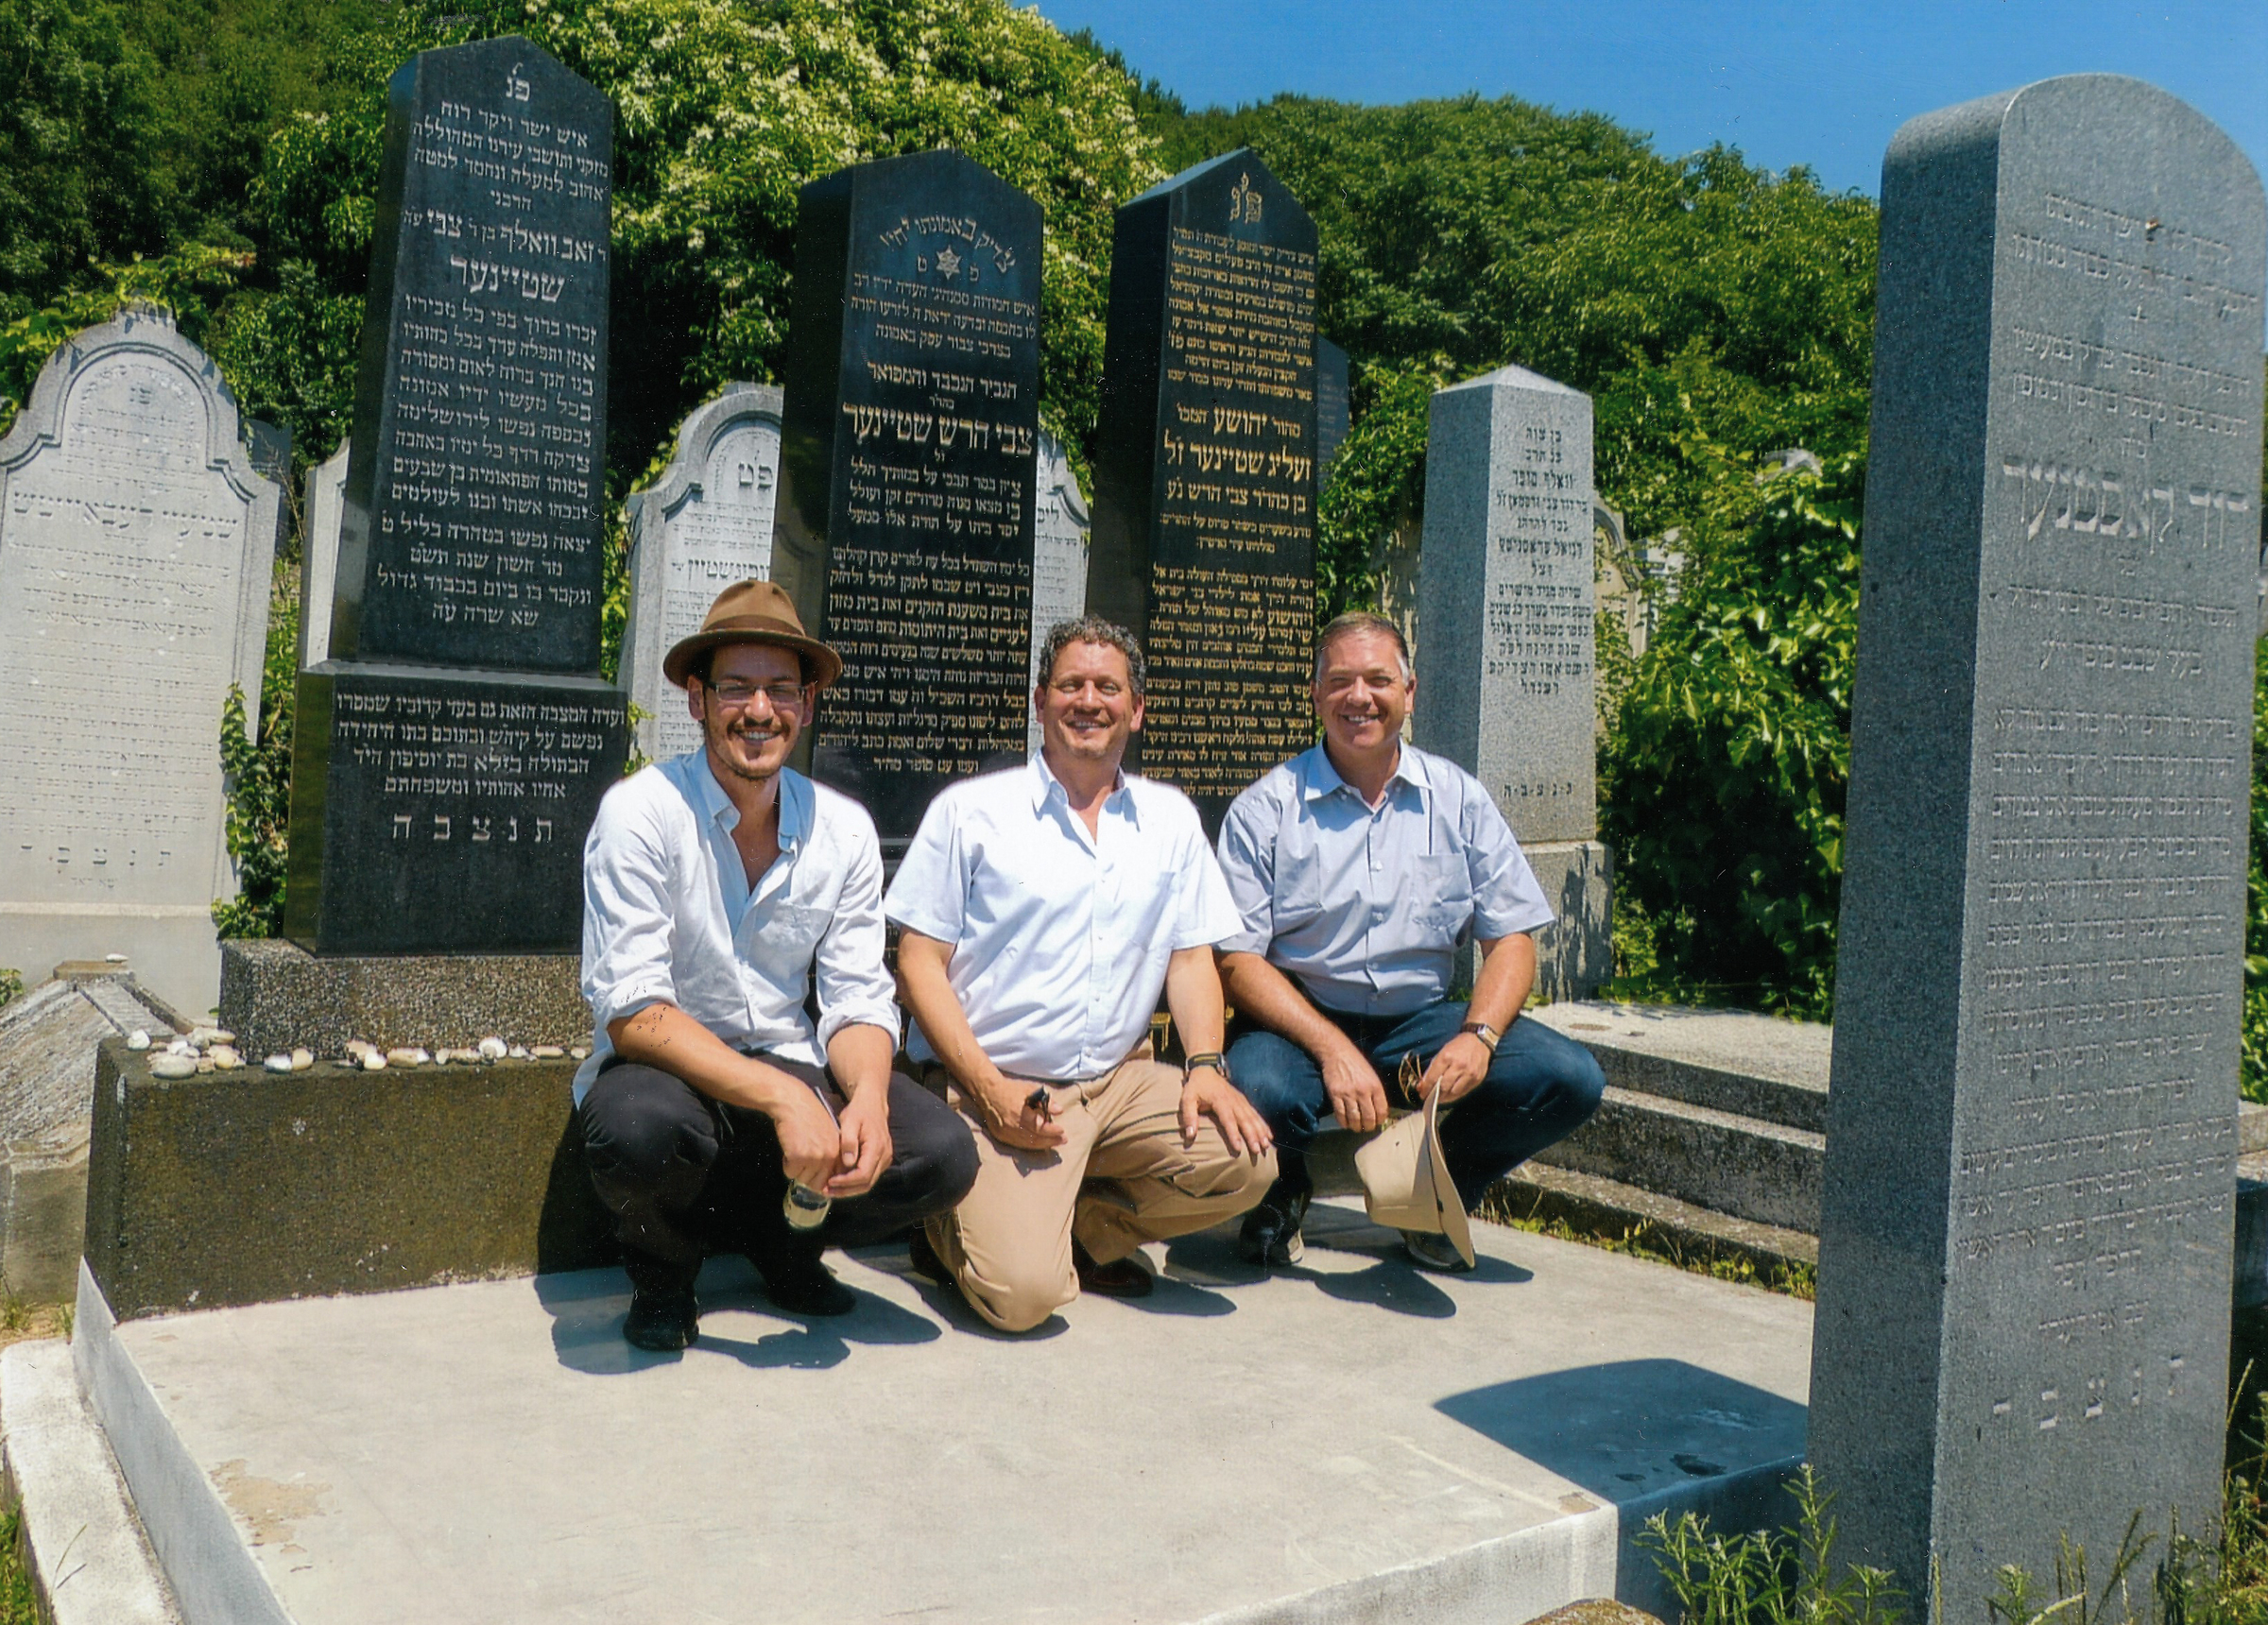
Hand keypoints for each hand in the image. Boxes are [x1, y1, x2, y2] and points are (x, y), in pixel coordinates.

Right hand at [766, 1075, 845, 1189]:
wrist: (793, 1102)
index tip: (812, 1174)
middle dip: (806, 1176)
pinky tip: (788, 1148)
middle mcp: (829, 1156)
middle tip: (800, 1162)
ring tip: (795, 1150)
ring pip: (802, 1179)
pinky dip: (786, 1164)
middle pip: (816, 1183)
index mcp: (838, 1151)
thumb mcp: (827, 1134)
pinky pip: (790, 1172)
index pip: (832, 1178)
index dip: (820, 1179)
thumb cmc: (807, 1116)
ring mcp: (814, 1157)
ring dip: (795, 1169)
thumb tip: (823, 1180)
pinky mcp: (798, 1157)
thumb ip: (828, 1154)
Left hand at [826, 1085, 893, 1197]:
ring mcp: (885, 1159)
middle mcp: (884, 1156)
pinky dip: (854, 1182)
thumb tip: (848, 1163)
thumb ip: (849, 1142)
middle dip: (846, 1190)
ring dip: (850, 1189)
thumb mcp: (850, 1121)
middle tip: (827, 1191)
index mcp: (877, 1147)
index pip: (863, 1174)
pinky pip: (869, 1177)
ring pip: (868, 1183)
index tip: (829, 1182)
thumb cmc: (859, 1111)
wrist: (873, 1103)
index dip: (846, 1182)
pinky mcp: (881, 1160)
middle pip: (867, 1183)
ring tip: (830, 1189)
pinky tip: (840, 1180)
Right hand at [971, 1070, 1067, 1151]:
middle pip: (1035, 1139)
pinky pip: (1018, 1144)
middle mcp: (1012, 1126)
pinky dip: (1031, 1145)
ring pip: (1027, 1144)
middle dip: (1051, 1141)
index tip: (1062, 1131)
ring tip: (1054, 1143)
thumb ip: (1045, 1101)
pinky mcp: (1001, 1136)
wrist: (988, 1092)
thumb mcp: (1030, 1089)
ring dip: (1042, 1145)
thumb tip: (1059, 1110)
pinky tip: (1039, 1143)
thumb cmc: (1011, 1089)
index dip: (1052, 1131)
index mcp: (1019, 1113)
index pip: (1039, 1127)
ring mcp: (1005, 1133)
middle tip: (1063, 1140)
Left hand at [1180, 1066, 1272, 1158]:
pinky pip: (1255, 1114)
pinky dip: (1263, 1125)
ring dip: (1260, 1132)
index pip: (1228, 1120)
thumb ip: (1189, 1116)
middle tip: (1257, 1151)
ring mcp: (1240, 1100)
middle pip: (1245, 1120)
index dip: (1234, 1134)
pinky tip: (1269, 1136)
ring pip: (1253, 1117)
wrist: (1206, 1069)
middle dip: (1252, 1136)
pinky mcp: (1244, 1101)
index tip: (1239, 1148)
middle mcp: (1233, 1100)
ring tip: (1266, 1146)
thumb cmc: (1195, 1087)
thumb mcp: (1187, 1099)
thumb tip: (1190, 1135)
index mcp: (1220, 1100)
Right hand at [1320, 1046, 1390, 1132]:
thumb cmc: (1357, 1063)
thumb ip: (1376, 1093)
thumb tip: (1379, 1112)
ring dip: (1356, 1127)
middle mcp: (1363, 1091)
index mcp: (1375, 1086)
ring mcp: (1349, 1094)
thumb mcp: (1372, 1075)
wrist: (1337, 1053)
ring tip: (1356, 1127)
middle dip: (1368, 1126)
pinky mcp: (1335, 1095)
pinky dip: (1343, 1122)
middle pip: (1369, 1117)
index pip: (1382, 1111)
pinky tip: (1345, 1123)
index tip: (1377, 1123)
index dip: (1380, 1121)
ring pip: (1354, 1119)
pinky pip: (1340, 1114)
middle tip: (1366, 1127)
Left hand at [1419, 1033, 1492, 1105]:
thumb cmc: (1458, 1045)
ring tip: (1439, 1099)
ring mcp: (1469, 1074)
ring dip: (1444, 1098)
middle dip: (1434, 1095)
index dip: (1426, 1088)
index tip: (1422, 1093)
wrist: (1480, 1041)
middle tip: (1429, 1098)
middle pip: (1443, 1087)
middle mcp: (1459, 1066)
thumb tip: (1423, 1084)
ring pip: (1454, 1092)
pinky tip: (1449, 1095)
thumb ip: (1433, 1068)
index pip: (1433, 1078)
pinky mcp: (1477, 1079)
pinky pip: (1463, 1092)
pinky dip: (1455, 1096)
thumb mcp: (1443, 1052)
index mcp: (1447, 1057)